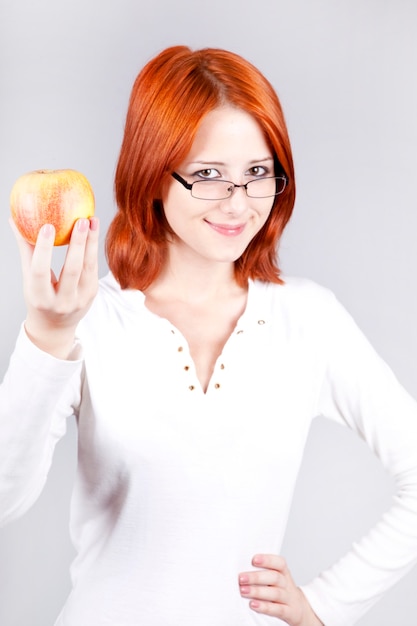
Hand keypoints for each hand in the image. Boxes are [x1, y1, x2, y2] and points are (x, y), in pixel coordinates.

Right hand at [11, 216, 98, 357]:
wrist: (56, 327)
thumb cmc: (39, 298)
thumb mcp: (30, 280)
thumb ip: (26, 251)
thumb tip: (14, 220)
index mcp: (40, 298)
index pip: (40, 271)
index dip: (43, 249)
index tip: (47, 226)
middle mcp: (62, 301)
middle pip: (71, 270)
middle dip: (77, 244)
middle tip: (80, 220)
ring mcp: (80, 299)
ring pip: (87, 268)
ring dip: (91, 242)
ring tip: (92, 220)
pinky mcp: (92, 294)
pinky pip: (94, 268)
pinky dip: (93, 249)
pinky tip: (93, 231)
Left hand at [239, 554, 322, 625]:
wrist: (299, 609)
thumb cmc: (280, 590)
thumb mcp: (275, 579)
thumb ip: (262, 573)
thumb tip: (240, 569)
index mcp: (284, 573)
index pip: (279, 563)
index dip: (267, 560)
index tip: (253, 559)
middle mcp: (286, 584)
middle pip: (274, 577)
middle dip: (256, 577)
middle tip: (241, 578)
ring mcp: (288, 598)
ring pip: (275, 593)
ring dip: (257, 592)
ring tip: (243, 591)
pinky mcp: (288, 612)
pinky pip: (277, 609)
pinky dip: (264, 607)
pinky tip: (253, 604)